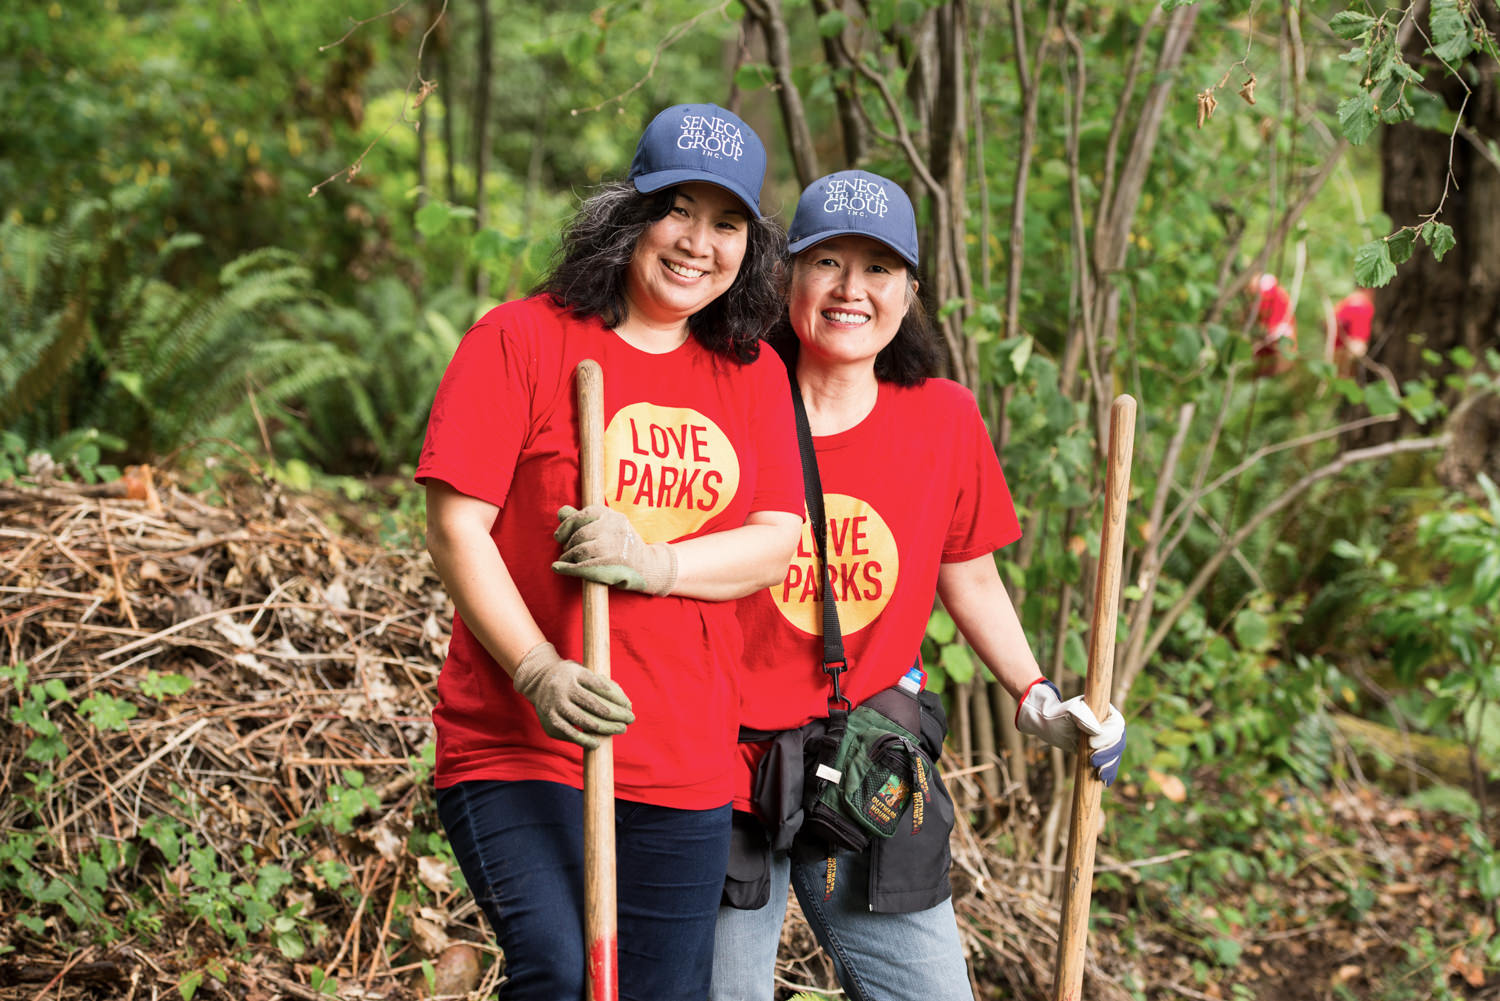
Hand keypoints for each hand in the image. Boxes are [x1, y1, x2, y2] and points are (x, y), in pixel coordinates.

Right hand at [511, 641, 633, 749]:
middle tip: (630, 719)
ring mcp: (554, 707)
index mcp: (572, 675)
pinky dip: (583, 739)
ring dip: (602, 727)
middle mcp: (562, 690)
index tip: (629, 705)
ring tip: (619, 730)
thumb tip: (624, 702)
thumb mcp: (582, 671)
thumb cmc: (570, 678)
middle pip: (591, 703)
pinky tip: (596, 743)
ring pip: (581, 719)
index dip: (615, 696)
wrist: (538, 682)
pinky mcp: (550, 722)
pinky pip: (569, 733)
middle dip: (614, 714)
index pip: (598, 685)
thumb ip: (601, 683)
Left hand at [552, 504, 677, 595]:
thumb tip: (561, 512)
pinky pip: (582, 566)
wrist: (648, 565)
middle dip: (567, 545)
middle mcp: (612, 527)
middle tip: (566, 551)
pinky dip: (566, 568)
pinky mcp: (612, 564)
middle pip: (578, 535)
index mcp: (610, 515)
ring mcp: (613, 546)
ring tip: (566, 560)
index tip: (559, 536)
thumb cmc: (622, 544)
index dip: (565, 526)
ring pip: (579, 550)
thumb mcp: (608, 526)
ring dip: (568, 557)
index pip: (580, 516)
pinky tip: (558, 568)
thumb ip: (584, 519)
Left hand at [1014, 678, 1126, 785]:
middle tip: (1093, 762)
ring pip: (1115, 754)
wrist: (1050, 725)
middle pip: (1118, 742)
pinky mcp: (1101, 751)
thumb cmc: (1058, 715)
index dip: (1108, 736)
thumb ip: (1083, 716)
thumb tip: (1098, 731)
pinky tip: (1106, 781)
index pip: (1117, 725)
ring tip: (1099, 774)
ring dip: (1110, 765)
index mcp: (1105, 712)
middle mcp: (1109, 725)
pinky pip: (1110, 763)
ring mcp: (1106, 740)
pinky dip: (1109, 772)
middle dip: (1109, 754)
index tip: (1091, 743)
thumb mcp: (1069, 712)